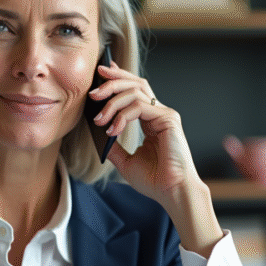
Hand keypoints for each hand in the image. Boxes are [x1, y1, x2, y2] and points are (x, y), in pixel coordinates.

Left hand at [88, 61, 222, 255]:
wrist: (171, 192)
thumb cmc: (155, 181)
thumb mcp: (126, 161)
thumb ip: (113, 146)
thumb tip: (97, 134)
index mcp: (151, 121)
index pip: (135, 91)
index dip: (119, 78)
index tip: (102, 73)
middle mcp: (159, 114)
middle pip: (136, 84)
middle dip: (113, 81)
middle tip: (93, 91)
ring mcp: (165, 115)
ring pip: (135, 92)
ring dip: (112, 101)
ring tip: (99, 118)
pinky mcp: (168, 119)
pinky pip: (139, 107)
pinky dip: (122, 116)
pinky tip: (113, 130)